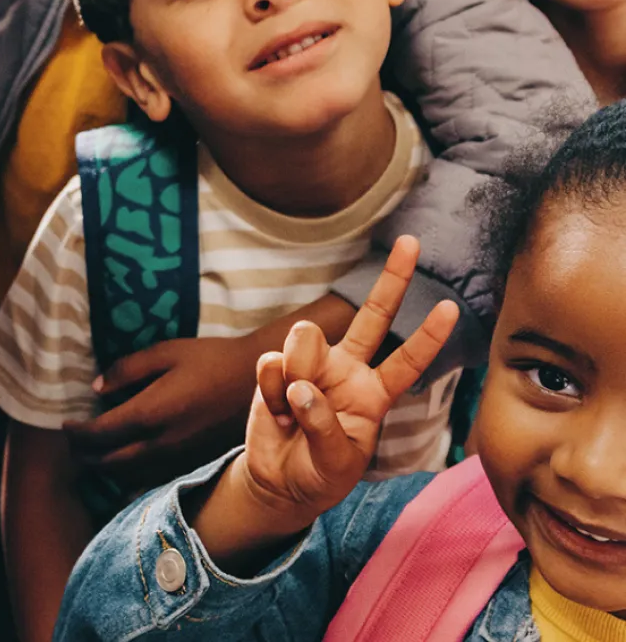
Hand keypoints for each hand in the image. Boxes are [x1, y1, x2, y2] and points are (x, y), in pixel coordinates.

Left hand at [65, 295, 356, 488]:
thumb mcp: (166, 352)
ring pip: (130, 477)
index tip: (64, 426)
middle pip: (110, 462)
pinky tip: (127, 467)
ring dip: (106, 470)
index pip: (100, 434)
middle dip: (85, 457)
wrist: (262, 383)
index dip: (77, 433)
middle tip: (73, 446)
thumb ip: (127, 369)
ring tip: (93, 457)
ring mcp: (179, 459)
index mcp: (151, 413)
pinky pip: (154, 480)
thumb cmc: (210, 360)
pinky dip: (132, 477)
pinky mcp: (194, 464)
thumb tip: (96, 387)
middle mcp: (162, 443)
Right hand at [239, 236, 458, 521]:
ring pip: (305, 341)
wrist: (278, 481)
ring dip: (296, 374)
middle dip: (393, 279)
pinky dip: (270, 392)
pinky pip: (271, 365)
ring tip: (292, 410)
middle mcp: (346, 370)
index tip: (452, 307)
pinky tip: (276, 412)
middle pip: (372, 316)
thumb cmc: (319, 474)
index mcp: (374, 394)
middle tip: (411, 242)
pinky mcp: (275, 369)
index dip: (428, 335)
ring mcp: (310, 366)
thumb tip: (300, 384)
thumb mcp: (336, 462)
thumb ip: (324, 424)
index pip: (407, 361)